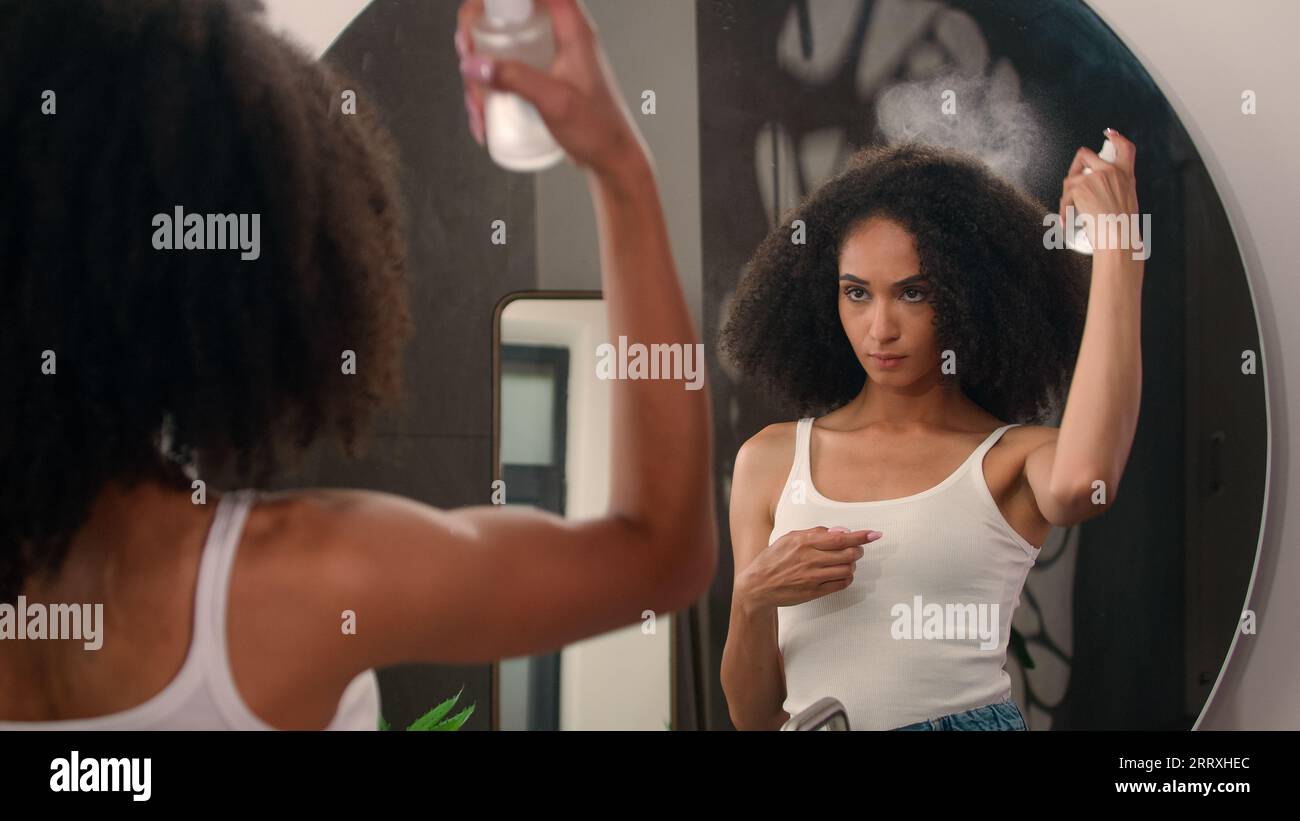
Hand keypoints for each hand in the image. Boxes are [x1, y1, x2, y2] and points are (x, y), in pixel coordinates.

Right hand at [455, 0, 647, 178]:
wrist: (609, 158)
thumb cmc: (598, 129)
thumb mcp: (555, 101)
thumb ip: (516, 78)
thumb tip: (475, 64)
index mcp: (571, 27)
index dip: (503, 0)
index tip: (481, 14)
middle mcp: (558, 34)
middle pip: (507, 13)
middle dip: (477, 35)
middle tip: (469, 59)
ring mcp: (546, 55)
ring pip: (500, 45)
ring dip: (480, 73)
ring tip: (479, 106)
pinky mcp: (538, 75)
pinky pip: (504, 70)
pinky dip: (488, 88)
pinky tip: (484, 114)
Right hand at [736, 526, 879, 610]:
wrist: (758, 585)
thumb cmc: (774, 559)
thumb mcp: (789, 538)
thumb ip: (814, 533)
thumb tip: (840, 531)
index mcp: (804, 542)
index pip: (839, 538)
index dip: (860, 536)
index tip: (875, 534)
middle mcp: (810, 559)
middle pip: (848, 554)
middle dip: (858, 551)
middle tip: (856, 550)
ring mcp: (812, 577)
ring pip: (846, 570)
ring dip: (851, 565)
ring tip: (845, 563)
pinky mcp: (814, 592)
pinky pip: (840, 585)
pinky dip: (846, 578)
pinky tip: (841, 575)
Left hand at [1059, 128, 1140, 252]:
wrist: (1117, 236)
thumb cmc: (1123, 226)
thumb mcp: (1127, 201)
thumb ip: (1116, 188)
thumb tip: (1102, 191)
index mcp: (1125, 174)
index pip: (1125, 148)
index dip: (1117, 138)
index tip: (1110, 134)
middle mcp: (1111, 171)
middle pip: (1085, 155)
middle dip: (1075, 167)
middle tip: (1073, 183)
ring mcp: (1095, 177)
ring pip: (1070, 178)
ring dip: (1067, 195)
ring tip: (1071, 212)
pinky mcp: (1081, 187)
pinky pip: (1065, 196)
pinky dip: (1064, 211)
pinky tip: (1066, 222)